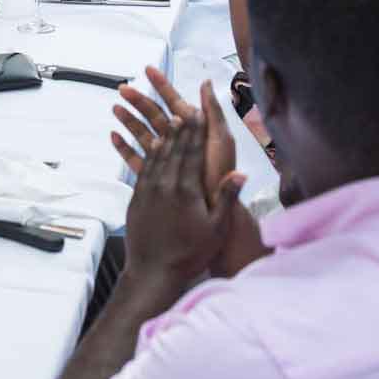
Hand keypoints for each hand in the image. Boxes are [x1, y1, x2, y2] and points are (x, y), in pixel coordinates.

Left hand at [110, 69, 257, 281]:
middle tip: (184, 108)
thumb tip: (241, 175)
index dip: (196, 131)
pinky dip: (148, 153)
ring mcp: (149, 190)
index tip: (198, 113)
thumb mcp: (215, 229)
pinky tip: (151, 145)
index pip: (193, 153)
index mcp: (187, 190)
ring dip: (163, 135)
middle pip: (174, 149)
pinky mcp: (137, 198)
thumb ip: (226, 200)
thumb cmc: (190, 253)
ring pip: (156, 155)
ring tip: (168, 119)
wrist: (153, 271)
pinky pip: (142, 167)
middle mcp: (166, 185)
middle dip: (180, 127)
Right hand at [111, 66, 237, 205]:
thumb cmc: (221, 172)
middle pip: (154, 114)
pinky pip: (136, 157)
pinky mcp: (156, 173)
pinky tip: (114, 136)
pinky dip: (124, 147)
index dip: (161, 84)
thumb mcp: (221, 138)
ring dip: (128, 119)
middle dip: (138, 99)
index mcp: (193, 128)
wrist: (216, 206)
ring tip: (115, 108)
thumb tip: (206, 82)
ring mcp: (166, 156)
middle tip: (122, 88)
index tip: (148, 69)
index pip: (174, 101)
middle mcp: (178, 139)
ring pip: (142, 132)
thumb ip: (212, 110)